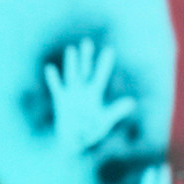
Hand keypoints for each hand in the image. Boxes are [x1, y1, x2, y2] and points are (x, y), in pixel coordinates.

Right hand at [44, 38, 136, 154]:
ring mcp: (71, 94)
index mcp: (94, 94)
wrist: (75, 141)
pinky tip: (50, 68)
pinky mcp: (60, 100)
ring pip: (71, 75)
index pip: (101, 76)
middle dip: (86, 57)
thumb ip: (117, 110)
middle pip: (85, 71)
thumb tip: (132, 101)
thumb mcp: (105, 120)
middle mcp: (82, 90)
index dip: (104, 64)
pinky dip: (54, 79)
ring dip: (71, 64)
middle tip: (87, 42)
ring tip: (71, 49)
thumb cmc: (91, 130)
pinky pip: (56, 88)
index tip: (109, 50)